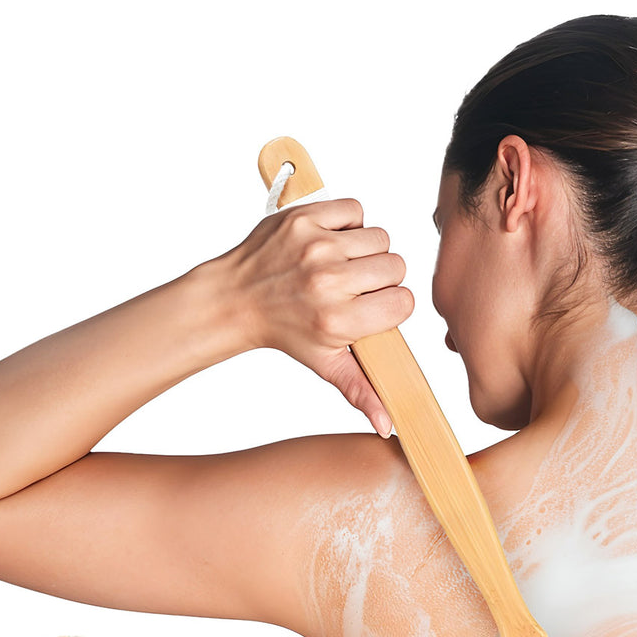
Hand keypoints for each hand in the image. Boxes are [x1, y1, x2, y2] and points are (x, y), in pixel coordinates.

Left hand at [217, 197, 412, 436]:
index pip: (402, 303)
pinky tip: (333, 242)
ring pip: (380, 237)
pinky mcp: (303, 218)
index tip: (372, 308)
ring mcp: (315, 247)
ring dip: (367, 249)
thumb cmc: (284, 331)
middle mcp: (328, 282)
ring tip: (344, 264)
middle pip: (396, 266)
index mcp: (338, 321)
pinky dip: (349, 222)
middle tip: (356, 286)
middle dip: (383, 277)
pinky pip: (355, 210)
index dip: (392, 305)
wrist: (233, 299)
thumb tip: (388, 426)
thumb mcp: (324, 364)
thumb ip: (361, 391)